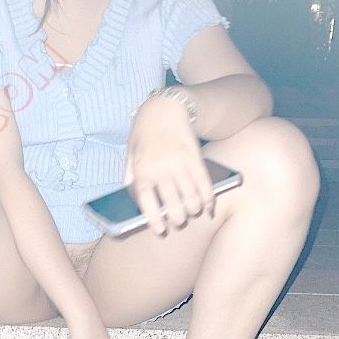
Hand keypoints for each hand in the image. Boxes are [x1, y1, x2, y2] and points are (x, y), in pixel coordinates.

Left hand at [124, 94, 215, 236]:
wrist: (164, 109)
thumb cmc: (144, 135)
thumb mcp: (130, 155)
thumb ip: (131, 178)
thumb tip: (133, 201)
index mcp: (142, 169)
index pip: (146, 198)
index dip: (154, 217)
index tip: (160, 230)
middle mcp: (161, 167)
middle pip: (172, 201)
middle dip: (178, 218)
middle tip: (178, 223)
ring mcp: (180, 162)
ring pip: (191, 195)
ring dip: (194, 210)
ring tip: (191, 214)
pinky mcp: (195, 158)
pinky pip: (204, 183)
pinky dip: (208, 198)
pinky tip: (207, 207)